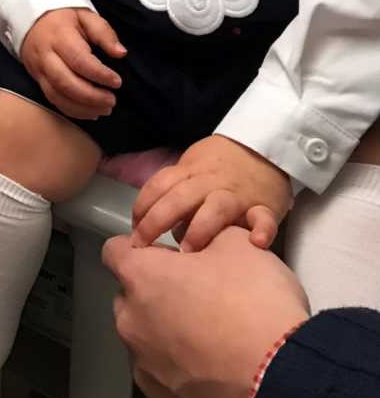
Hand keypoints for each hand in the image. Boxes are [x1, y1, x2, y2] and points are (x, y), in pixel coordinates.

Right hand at [21, 7, 125, 118]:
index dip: (99, 74)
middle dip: (91, 96)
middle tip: (112, 101)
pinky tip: (90, 112)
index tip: (117, 82)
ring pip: (57, 95)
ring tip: (104, 109)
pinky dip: (72, 110)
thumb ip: (104, 33)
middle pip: (65, 82)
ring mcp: (39, 69)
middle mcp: (46, 54)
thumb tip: (120, 53)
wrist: (33, 20)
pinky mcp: (37, 79)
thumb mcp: (86, 16)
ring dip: (82, 108)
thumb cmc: (64, 18)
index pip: (79, 60)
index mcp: (59, 35)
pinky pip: (52, 100)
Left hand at [103, 227, 308, 397]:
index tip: (165, 255)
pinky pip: (160, 375)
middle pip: (130, 297)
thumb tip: (200, 239)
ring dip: (166, 331)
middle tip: (197, 293)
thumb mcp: (237, 243)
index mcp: (140, 277)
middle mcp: (131, 321)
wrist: (281, 375)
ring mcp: (143, 365)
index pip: (115, 250)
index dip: (141, 249)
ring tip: (209, 334)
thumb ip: (205, 232)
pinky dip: (178, 368)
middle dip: (155, 292)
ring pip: (144, 337)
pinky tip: (209, 365)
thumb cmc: (255, 305)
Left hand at [132, 134, 292, 251]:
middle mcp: (210, 182)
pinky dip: (262, 229)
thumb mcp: (193, 169)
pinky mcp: (265, 206)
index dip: (142, 207)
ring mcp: (237, 195)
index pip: (160, 185)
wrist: (265, 148)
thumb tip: (154, 227)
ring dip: (200, 227)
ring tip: (188, 249)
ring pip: (216, 207)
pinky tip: (256, 242)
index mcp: (190, 172)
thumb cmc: (222, 164)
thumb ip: (175, 194)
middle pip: (179, 197)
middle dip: (157, 220)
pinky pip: (264, 218)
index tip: (132, 232)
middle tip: (143, 246)